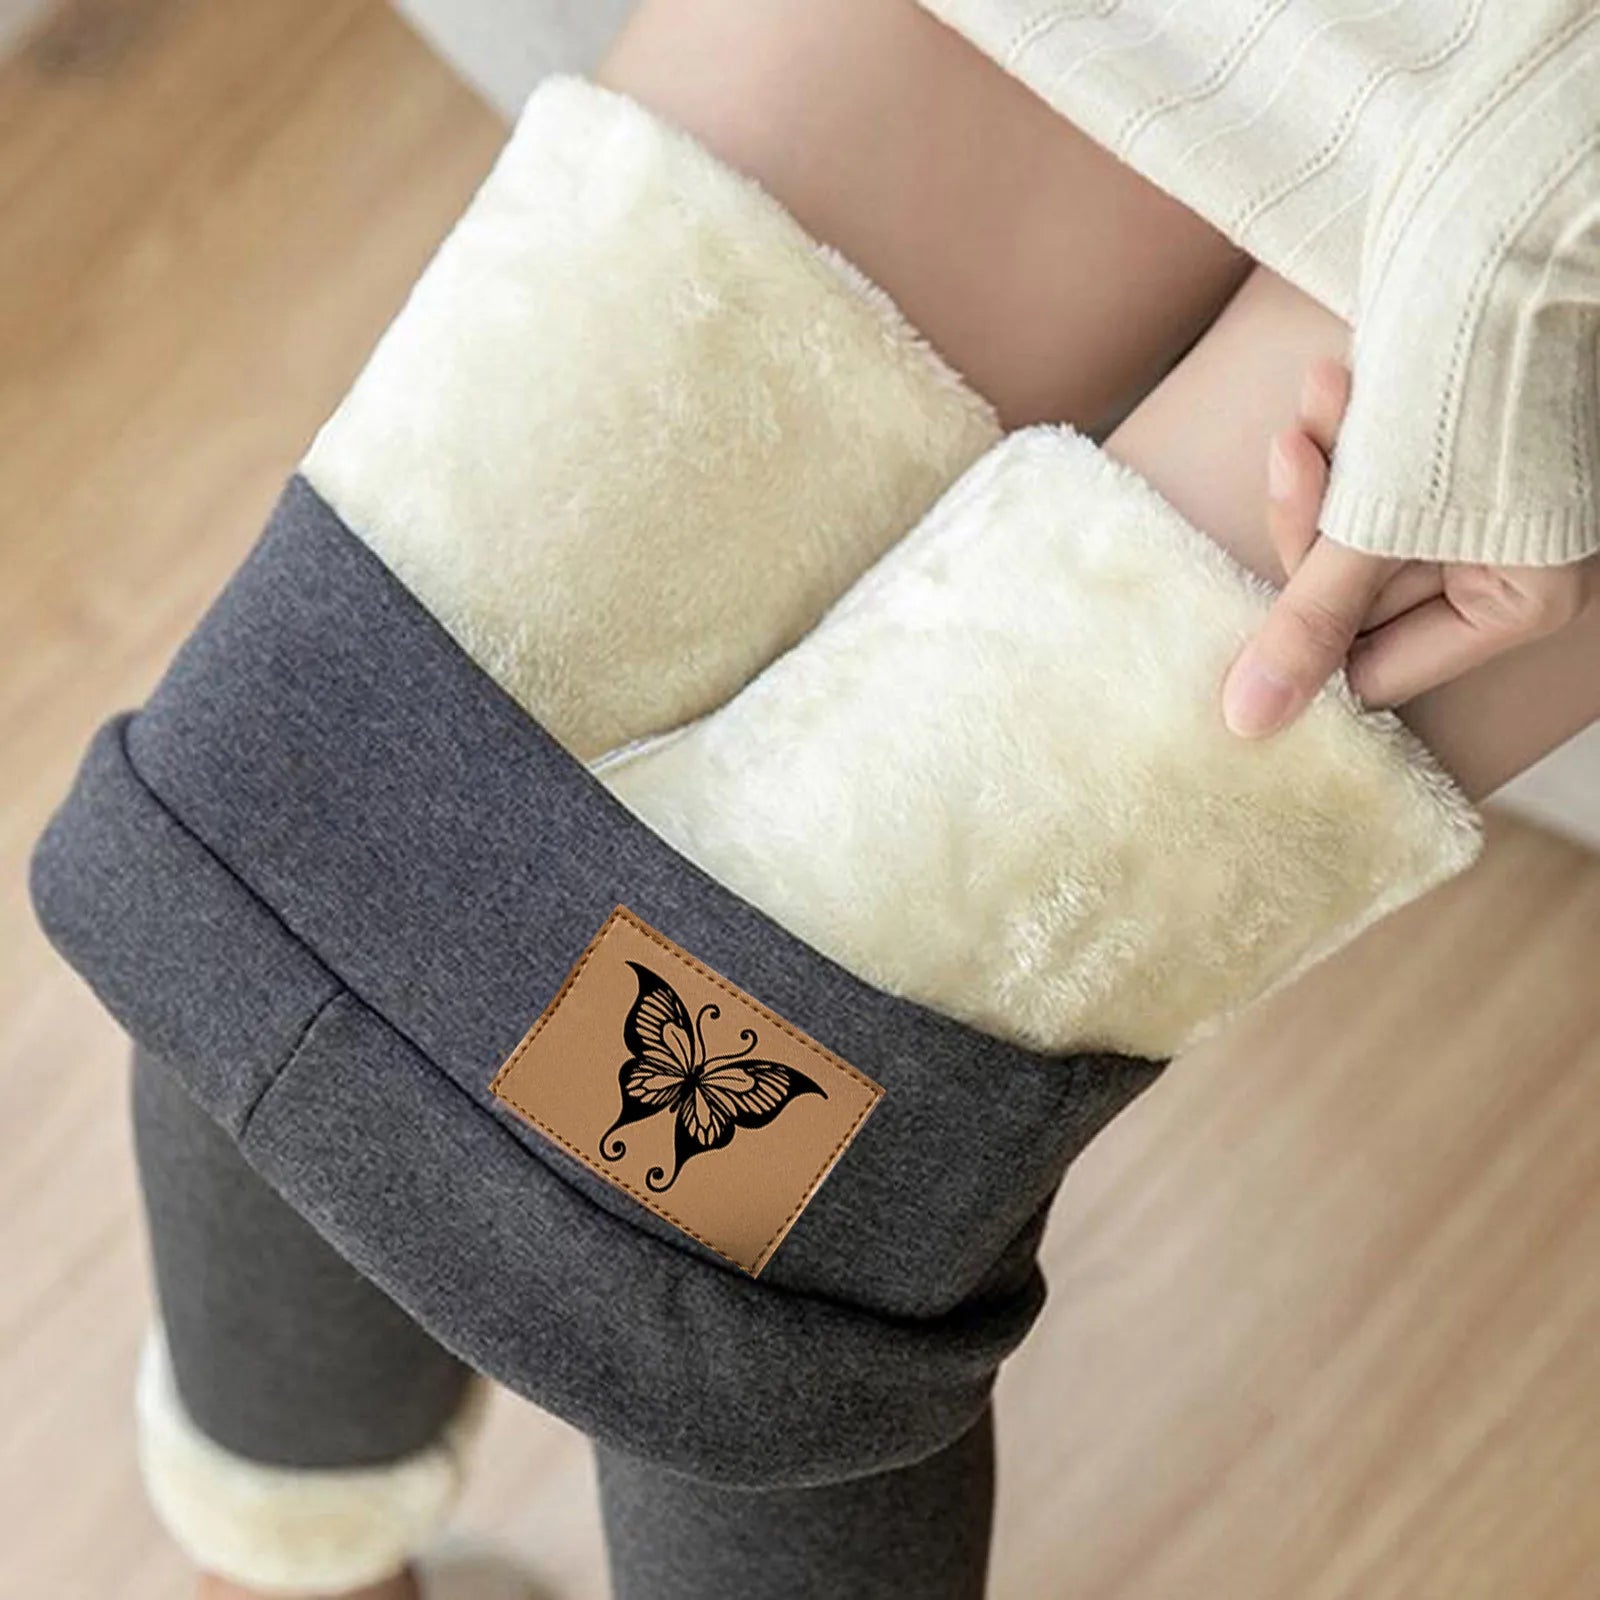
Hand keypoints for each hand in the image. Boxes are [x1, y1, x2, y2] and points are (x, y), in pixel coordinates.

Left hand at [1221, 359, 1595, 737]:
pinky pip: (1356, 478)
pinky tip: (1339, 379)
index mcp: (1518, 605)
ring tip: (1329, 390)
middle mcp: (1503, 568)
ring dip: (1319, 464)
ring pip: (1342, 534)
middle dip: (1314, 522)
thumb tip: (1246, 724)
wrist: (1511, 232)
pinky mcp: (1436, 457)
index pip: (1371, 672)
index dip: (1315, 631)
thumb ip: (1310, 621)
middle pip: (1347, 603)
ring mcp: (1470, 513)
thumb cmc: (1474, 380)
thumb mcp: (1380, 521)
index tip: (1291, 577)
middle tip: (1296, 450)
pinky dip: (1337, 434)